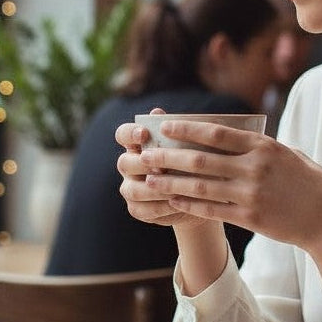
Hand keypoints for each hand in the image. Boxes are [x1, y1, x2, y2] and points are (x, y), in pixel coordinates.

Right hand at [115, 111, 206, 228]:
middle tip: (163, 168)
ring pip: (134, 190)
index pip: (123, 134)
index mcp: (138, 145)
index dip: (130, 133)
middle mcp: (129, 165)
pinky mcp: (137, 209)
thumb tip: (157, 111)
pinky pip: (144, 209)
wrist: (199, 193)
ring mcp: (130, 188)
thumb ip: (174, 131)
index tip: (144, 133)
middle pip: (125, 163)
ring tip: (176, 188)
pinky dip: (163, 207)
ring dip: (155, 189)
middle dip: (144, 165)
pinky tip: (179, 203)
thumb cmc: (192, 161)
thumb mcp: (189, 145)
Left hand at [135, 117, 321, 253]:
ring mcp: (251, 194)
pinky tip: (173, 200)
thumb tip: (233, 136)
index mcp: (264, 146)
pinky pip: (211, 210)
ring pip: (200, 186)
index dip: (187, 128)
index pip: (217, 133)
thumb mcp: (289, 153)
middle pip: (201, 159)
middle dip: (169, 156)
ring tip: (150, 179)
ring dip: (171, 182)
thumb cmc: (310, 181)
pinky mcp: (249, 218)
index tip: (166, 126)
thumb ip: (261, 146)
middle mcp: (254, 168)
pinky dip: (189, 204)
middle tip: (147, 154)